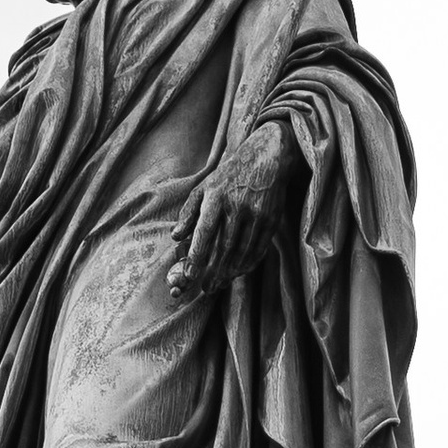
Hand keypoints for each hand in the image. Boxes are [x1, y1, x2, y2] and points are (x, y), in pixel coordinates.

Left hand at [166, 122, 295, 297]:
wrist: (267, 158)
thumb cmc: (230, 175)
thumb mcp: (204, 187)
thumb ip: (188, 212)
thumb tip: (176, 236)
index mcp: (216, 197)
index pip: (205, 232)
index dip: (196, 256)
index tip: (189, 276)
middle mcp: (237, 205)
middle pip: (224, 247)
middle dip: (214, 271)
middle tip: (205, 289)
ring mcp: (257, 213)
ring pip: (243, 250)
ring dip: (231, 271)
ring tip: (220, 284)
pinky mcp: (271, 219)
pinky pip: (260, 247)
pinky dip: (249, 263)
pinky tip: (239, 272)